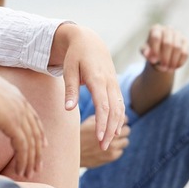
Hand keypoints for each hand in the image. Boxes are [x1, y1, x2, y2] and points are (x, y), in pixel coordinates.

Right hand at [0, 63, 46, 179]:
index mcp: (16, 96)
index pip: (33, 117)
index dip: (38, 132)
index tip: (43, 145)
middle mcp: (21, 104)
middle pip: (35, 132)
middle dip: (38, 151)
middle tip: (37, 166)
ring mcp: (19, 114)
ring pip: (31, 142)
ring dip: (31, 160)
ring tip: (28, 173)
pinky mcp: (13, 124)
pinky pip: (23, 147)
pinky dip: (23, 160)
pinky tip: (20, 170)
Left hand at [52, 24, 124, 150]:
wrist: (89, 40)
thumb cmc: (75, 55)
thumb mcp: (69, 69)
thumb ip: (70, 89)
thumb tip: (68, 109)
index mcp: (98, 79)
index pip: (103, 106)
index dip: (102, 123)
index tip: (99, 138)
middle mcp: (110, 82)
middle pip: (114, 111)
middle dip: (109, 130)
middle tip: (102, 147)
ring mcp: (114, 83)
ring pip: (120, 109)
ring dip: (115, 127)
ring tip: (107, 142)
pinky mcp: (115, 85)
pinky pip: (120, 104)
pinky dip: (119, 118)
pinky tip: (114, 130)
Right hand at [80, 115, 129, 168]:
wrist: (72, 151)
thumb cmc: (81, 133)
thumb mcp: (91, 120)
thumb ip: (105, 117)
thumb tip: (116, 114)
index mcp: (107, 124)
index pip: (124, 119)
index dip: (120, 119)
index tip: (116, 121)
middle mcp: (112, 136)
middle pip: (127, 130)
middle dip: (121, 129)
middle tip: (114, 129)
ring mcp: (113, 147)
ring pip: (125, 141)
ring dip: (120, 140)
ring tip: (111, 139)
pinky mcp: (112, 157)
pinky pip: (121, 151)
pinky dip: (116, 149)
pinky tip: (107, 147)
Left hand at [141, 24, 187, 72]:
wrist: (161, 51)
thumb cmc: (151, 50)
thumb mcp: (145, 51)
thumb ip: (145, 52)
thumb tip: (150, 57)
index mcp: (156, 29)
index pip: (156, 37)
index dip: (155, 50)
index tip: (153, 61)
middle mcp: (168, 29)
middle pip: (168, 43)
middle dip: (165, 58)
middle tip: (163, 68)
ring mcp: (178, 34)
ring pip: (177, 48)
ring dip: (173, 61)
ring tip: (169, 70)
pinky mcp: (185, 41)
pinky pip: (185, 52)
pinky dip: (180, 61)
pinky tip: (175, 67)